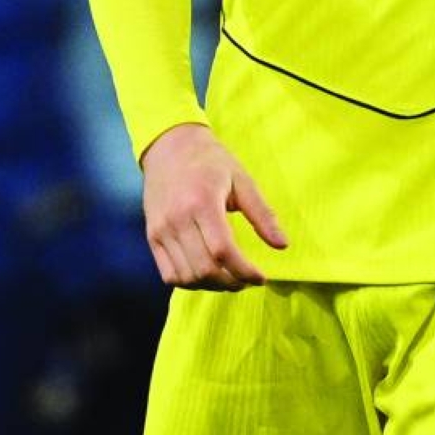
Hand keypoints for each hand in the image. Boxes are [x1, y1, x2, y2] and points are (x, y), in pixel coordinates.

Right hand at [141, 122, 287, 290]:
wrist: (169, 147)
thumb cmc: (211, 161)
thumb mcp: (242, 179)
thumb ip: (262, 214)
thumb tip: (283, 245)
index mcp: (202, 201)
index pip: (223, 250)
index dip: (244, 271)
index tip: (260, 277)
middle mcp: (178, 219)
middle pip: (204, 269)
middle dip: (231, 283)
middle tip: (247, 280)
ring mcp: (161, 230)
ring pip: (186, 277)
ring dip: (211, 286)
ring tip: (230, 280)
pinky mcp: (152, 237)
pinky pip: (168, 275)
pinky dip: (189, 283)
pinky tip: (207, 276)